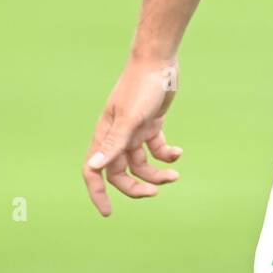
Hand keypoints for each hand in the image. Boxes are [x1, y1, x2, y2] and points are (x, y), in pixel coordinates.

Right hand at [83, 59, 183, 215]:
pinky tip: (179, 153)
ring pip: (141, 163)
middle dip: (135, 186)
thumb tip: (93, 168)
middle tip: (155, 193)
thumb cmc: (140, 87)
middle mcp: (117, 136)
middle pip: (120, 173)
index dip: (97, 193)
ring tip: (175, 175)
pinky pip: (157, 149)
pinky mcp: (151, 124)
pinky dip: (167, 155)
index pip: (93, 170)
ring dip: (156, 173)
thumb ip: (113, 144)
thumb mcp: (129, 118)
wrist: (158, 61)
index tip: (108, 212)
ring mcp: (135, 131)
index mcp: (105, 135)